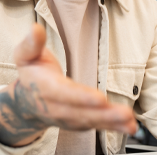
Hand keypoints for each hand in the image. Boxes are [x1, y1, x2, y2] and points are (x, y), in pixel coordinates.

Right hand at [0, 23, 137, 146]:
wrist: (26, 102)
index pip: (64, 93)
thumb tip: (35, 29)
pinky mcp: (79, 123)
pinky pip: (97, 126)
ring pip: (91, 121)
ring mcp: (68, 118)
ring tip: (130, 122)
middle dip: (103, 114)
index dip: (81, 96)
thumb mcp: (25, 55)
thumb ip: (31, 44)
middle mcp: (56, 108)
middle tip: (124, 113)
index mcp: (44, 88)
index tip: (99, 98)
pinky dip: (114, 128)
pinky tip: (130, 127)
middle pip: (81, 112)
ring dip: (112, 122)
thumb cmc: (32, 73)